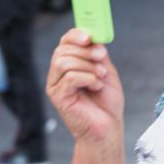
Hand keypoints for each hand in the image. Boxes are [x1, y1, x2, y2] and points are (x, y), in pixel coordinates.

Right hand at [47, 29, 123, 144]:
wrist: (108, 127)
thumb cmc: (106, 102)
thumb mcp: (105, 71)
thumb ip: (97, 54)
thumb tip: (93, 37)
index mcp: (69, 64)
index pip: (64, 42)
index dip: (75, 35)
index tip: (89, 37)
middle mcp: (58, 74)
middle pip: (62, 50)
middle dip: (84, 51)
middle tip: (101, 57)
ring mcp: (55, 86)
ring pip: (64, 62)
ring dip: (87, 65)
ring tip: (101, 76)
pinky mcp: (58, 97)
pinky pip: (69, 77)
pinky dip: (87, 78)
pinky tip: (96, 86)